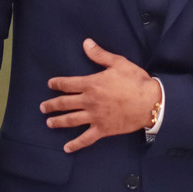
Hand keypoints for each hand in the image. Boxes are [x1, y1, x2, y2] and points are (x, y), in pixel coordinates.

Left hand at [41, 39, 160, 152]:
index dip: (57, 84)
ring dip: (58, 122)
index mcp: (91, 84)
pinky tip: (66, 148)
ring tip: (49, 123)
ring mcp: (95, 117)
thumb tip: (86, 43)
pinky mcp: (102, 129)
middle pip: (65, 103)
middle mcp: (89, 101)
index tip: (50, 84)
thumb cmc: (135, 80)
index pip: (68, 84)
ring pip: (71, 120)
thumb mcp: (118, 63)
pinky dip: (75, 144)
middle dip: (52, 105)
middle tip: (43, 107)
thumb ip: (100, 55)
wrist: (150, 102)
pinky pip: (85, 138)